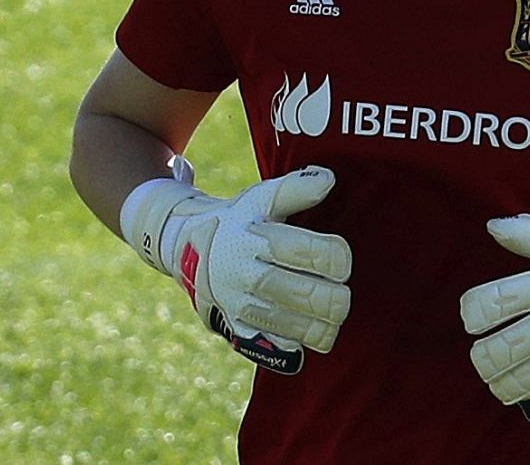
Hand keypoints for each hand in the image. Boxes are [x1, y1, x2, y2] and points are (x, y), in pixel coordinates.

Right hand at [121, 164, 351, 373]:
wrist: (187, 248)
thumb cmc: (241, 221)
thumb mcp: (262, 198)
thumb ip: (297, 189)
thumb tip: (329, 180)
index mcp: (254, 238)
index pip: (308, 252)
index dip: (337, 259)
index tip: (342, 262)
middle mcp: (243, 274)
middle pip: (302, 294)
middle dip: (335, 299)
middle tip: (343, 294)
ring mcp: (238, 305)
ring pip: (292, 326)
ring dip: (324, 325)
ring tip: (334, 317)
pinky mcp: (236, 328)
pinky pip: (275, 348)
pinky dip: (301, 345)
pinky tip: (315, 335)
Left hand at [459, 215, 529, 422]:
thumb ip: (529, 235)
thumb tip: (492, 226)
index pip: (511, 295)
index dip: (480, 308)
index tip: (470, 317)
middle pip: (525, 338)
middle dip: (492, 352)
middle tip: (476, 353)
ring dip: (507, 378)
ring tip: (489, 376)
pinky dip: (529, 391)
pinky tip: (511, 388)